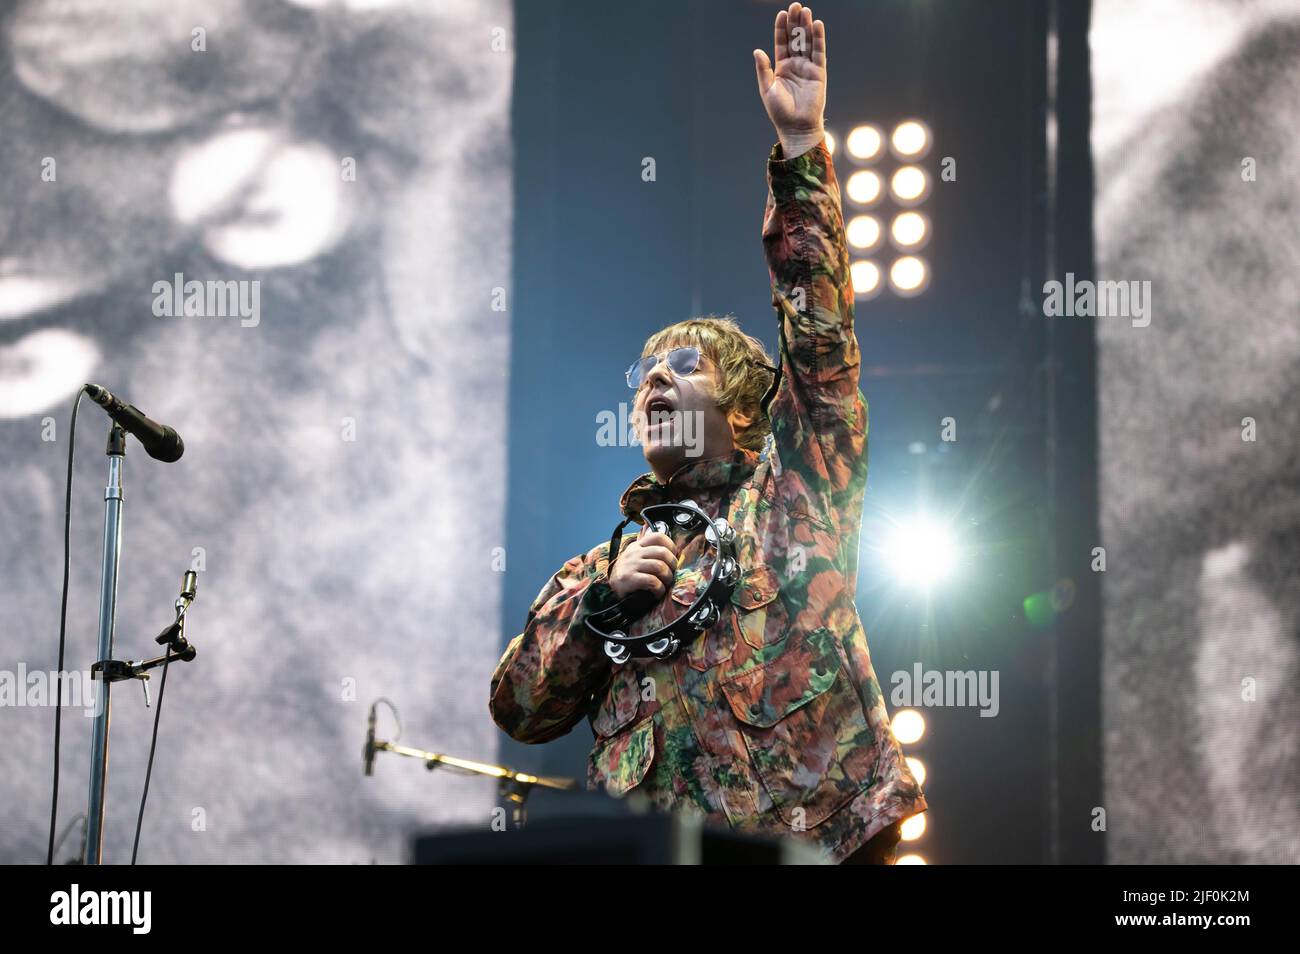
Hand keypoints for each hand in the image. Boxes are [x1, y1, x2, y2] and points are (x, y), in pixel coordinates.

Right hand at [608, 529, 678, 600]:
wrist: (610, 588)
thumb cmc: (628, 572)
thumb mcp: (635, 555)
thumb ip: (645, 545)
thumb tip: (653, 531)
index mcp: (638, 545)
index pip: (658, 536)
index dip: (671, 546)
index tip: (673, 556)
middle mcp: (634, 553)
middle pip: (662, 552)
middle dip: (672, 564)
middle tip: (671, 573)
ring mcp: (631, 565)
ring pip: (659, 566)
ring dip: (667, 578)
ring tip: (665, 584)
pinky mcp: (628, 578)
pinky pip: (652, 581)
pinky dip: (659, 588)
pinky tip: (657, 592)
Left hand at [753, 3, 826, 157]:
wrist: (796, 127)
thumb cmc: (780, 112)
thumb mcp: (767, 88)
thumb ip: (763, 69)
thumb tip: (757, 50)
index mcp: (781, 68)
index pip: (782, 44)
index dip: (781, 29)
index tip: (781, 14)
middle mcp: (795, 66)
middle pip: (795, 39)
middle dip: (794, 22)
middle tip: (795, 6)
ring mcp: (808, 68)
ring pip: (807, 42)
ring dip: (806, 26)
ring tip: (805, 10)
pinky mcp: (819, 73)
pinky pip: (819, 52)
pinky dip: (818, 39)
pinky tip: (816, 25)